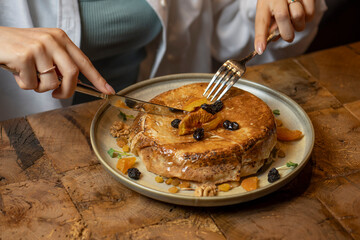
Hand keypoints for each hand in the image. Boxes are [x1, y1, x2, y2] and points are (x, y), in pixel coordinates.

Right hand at [0, 27, 114, 97]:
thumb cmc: (20, 48)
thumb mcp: (44, 50)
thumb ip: (60, 63)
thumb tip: (73, 83)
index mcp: (61, 38)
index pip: (84, 62)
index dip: (98, 79)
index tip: (108, 90)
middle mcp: (53, 41)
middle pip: (72, 74)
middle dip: (67, 90)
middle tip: (58, 94)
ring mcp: (38, 48)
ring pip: (51, 83)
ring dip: (40, 87)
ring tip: (28, 75)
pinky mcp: (24, 56)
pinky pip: (32, 85)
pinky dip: (25, 85)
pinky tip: (17, 72)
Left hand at [254, 0, 315, 54]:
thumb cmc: (277, 2)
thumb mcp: (269, 11)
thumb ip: (270, 26)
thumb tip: (275, 38)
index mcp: (264, 4)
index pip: (261, 22)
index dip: (260, 37)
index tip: (260, 50)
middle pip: (282, 17)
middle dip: (286, 33)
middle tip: (288, 36)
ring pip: (298, 15)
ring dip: (298, 25)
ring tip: (295, 21)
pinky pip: (310, 13)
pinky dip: (307, 18)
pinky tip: (303, 13)